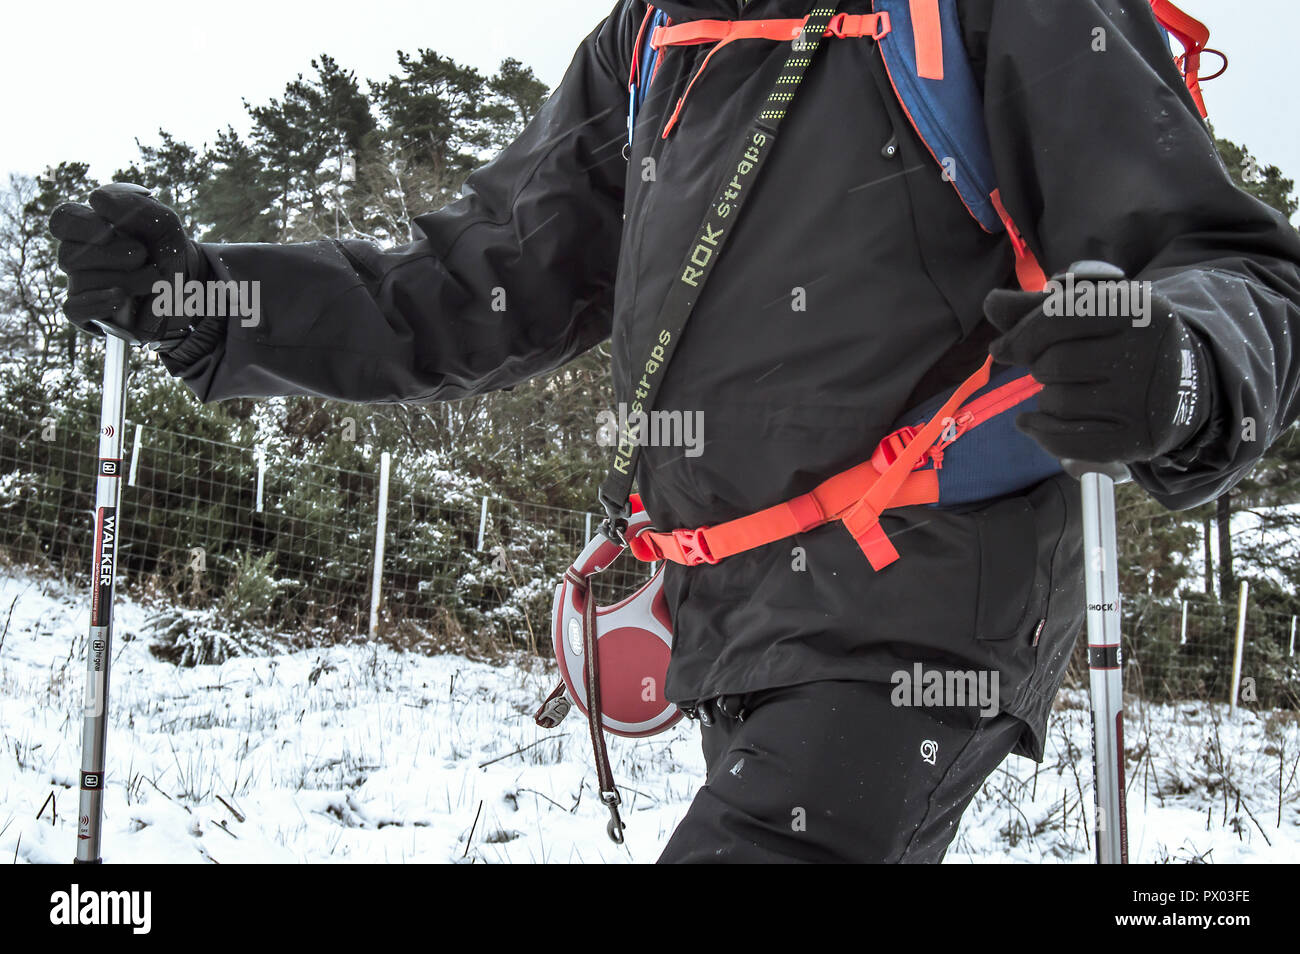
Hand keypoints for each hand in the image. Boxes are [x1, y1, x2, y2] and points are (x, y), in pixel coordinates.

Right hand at [48, 183, 208, 349]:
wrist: (190, 289)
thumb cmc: (170, 251)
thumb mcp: (163, 223)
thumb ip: (134, 206)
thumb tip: (95, 199)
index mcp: (90, 229)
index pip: (62, 220)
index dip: (80, 224)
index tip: (110, 230)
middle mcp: (80, 256)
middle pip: (68, 254)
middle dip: (111, 255)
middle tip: (143, 256)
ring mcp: (83, 286)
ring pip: (79, 281)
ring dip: (124, 279)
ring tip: (153, 278)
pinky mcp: (89, 313)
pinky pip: (73, 308)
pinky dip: (98, 302)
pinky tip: (121, 298)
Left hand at [984, 261, 1210, 463]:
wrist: (1184, 384)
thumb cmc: (1123, 340)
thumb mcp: (1094, 311)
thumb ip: (1038, 308)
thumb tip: (991, 303)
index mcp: (1138, 309)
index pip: (1057, 318)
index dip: (1020, 335)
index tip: (1002, 349)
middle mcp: (1147, 353)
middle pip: (1053, 364)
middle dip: (1039, 367)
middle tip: (1050, 368)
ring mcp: (1143, 401)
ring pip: (1057, 402)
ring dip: (1046, 398)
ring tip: (1065, 391)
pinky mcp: (1136, 439)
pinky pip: (1065, 440)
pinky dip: (1039, 431)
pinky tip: (1031, 422)